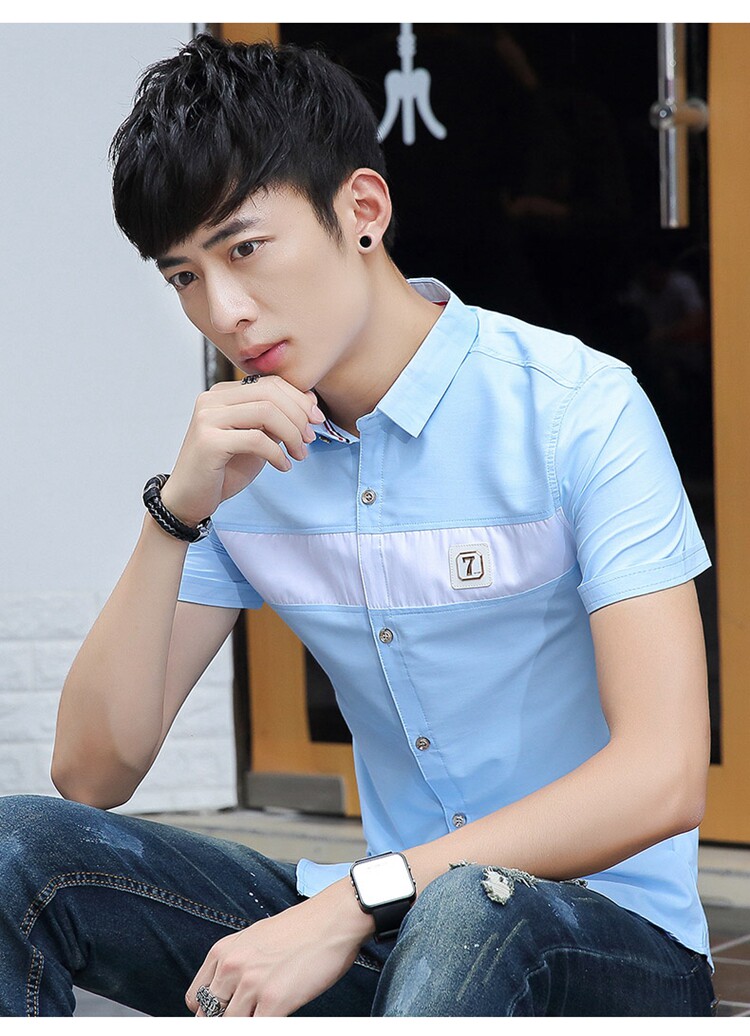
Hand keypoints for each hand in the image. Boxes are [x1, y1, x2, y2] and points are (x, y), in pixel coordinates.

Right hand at [160, 376, 324, 525]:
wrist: (190, 498)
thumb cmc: (223, 469)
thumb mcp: (257, 438)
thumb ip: (277, 418)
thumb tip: (310, 400)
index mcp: (223, 393)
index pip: (270, 383)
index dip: (299, 399)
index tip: (316, 419)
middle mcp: (212, 399)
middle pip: (270, 394)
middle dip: (299, 416)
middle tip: (310, 439)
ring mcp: (208, 418)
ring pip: (266, 412)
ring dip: (292, 434)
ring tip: (299, 454)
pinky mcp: (209, 441)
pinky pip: (256, 439)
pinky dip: (277, 454)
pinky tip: (283, 466)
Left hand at [185, 879, 373, 1016]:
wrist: (333, 919)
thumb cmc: (301, 928)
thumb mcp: (255, 939)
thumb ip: (237, 964)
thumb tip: (228, 993)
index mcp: (223, 951)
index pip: (195, 999)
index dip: (209, 1013)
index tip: (224, 1014)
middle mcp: (232, 967)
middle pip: (210, 1017)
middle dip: (225, 1021)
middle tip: (248, 1014)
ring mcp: (252, 985)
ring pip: (230, 1026)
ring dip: (247, 1023)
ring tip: (265, 1013)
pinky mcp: (274, 1001)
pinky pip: (256, 1030)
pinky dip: (263, 1028)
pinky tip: (279, 1017)